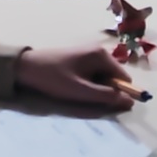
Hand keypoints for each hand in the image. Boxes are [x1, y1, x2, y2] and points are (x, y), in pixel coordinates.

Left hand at [15, 46, 134, 109]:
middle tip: (87, 98)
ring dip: (96, 89)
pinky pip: (95, 75)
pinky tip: (75, 87)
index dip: (120, 94)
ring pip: (104, 78)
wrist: (27, 66)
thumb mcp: (80, 90)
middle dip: (106, 91)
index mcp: (101, 55)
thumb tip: (130, 102)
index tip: (106, 105)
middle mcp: (99, 51)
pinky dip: (89, 84)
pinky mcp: (82, 59)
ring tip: (79, 93)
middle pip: (115, 78)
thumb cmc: (53, 77)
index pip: (124, 79)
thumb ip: (105, 96)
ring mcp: (90, 54)